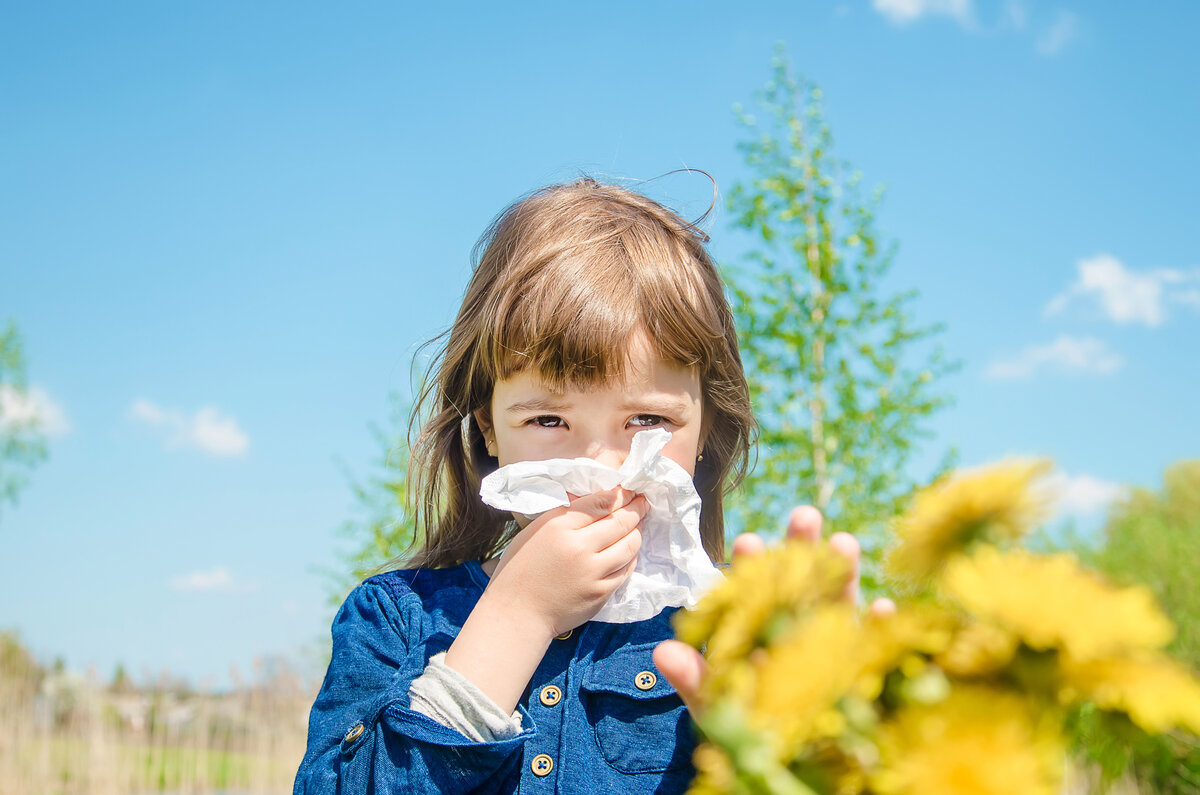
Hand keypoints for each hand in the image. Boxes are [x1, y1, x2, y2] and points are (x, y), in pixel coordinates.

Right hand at [487, 486, 647, 639]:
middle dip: (636, 508)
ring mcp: (593, 573)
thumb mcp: (536, 531)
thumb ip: (566, 516)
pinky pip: (626, 569)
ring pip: (629, 545)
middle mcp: (579, 548)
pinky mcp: (601, 593)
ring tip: (639, 524)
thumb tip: (596, 502)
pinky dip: (630, 556)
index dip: (621, 494)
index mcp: (559, 527)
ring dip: (637, 531)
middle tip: (643, 502)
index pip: (600, 503)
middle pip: (620, 521)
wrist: (518, 613)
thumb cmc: (521, 569)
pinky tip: (629, 550)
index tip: (630, 489)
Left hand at [652, 506, 895, 712]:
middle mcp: (796, 628)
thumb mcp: (714, 704)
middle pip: (800, 585)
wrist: (781, 762)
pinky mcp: (860, 673)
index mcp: (760, 627)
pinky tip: (882, 608)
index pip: (754, 591)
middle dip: (802, 551)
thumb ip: (693, 678)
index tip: (747, 542)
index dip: (751, 567)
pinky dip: (877, 631)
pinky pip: (872, 649)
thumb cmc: (743, 725)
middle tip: (804, 515)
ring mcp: (831, 648)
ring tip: (842, 542)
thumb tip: (662, 652)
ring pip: (837, 605)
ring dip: (843, 575)